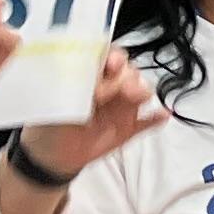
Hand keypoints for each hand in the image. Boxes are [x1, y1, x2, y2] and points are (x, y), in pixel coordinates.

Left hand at [22, 50, 165, 180]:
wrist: (52, 156)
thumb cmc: (50, 123)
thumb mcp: (58, 104)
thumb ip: (77, 92)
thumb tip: (99, 87)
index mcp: (90, 76)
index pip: (107, 57)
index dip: (114, 57)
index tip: (113, 64)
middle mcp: (110, 87)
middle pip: (128, 72)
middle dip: (129, 76)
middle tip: (123, 90)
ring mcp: (121, 107)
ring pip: (141, 92)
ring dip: (143, 91)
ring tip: (139, 97)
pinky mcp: (129, 128)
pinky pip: (148, 121)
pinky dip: (157, 117)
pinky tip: (163, 114)